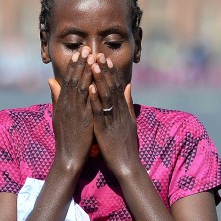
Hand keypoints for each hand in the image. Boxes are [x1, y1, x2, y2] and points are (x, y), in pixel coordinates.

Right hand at [49, 47, 94, 173]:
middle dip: (80, 63)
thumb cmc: (65, 136)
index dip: (74, 65)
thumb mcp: (58, 114)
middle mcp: (68, 105)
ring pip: (80, 88)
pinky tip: (93, 82)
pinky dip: (89, 92)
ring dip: (86, 72)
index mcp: (63, 102)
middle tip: (86, 48)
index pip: (68, 79)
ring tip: (91, 58)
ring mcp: (75, 112)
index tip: (79, 52)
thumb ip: (56, 96)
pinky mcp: (83, 121)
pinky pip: (87, 104)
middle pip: (74, 80)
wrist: (68, 156)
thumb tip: (51, 80)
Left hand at [88, 54, 141, 177]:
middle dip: (104, 70)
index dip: (110, 72)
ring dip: (99, 80)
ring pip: (106, 97)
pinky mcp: (105, 129)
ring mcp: (112, 120)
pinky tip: (90, 89)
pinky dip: (96, 100)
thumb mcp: (129, 121)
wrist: (127, 165)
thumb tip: (128, 86)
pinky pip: (100, 113)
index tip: (104, 58)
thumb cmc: (125, 145)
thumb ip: (127, 103)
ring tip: (93, 65)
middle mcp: (119, 112)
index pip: (116, 87)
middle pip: (111, 87)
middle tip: (97, 54)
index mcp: (122, 110)